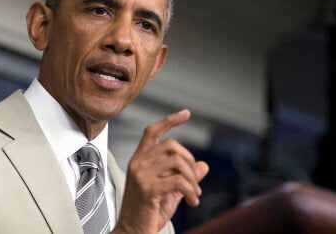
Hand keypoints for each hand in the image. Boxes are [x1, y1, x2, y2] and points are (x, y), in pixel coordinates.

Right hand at [112, 110, 208, 233]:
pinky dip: (191, 192)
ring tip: (194, 194)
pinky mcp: (148, 189)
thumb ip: (185, 177)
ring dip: (193, 180)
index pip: (152, 132)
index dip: (170, 121)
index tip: (186, 113)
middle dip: (190, 161)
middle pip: (171, 145)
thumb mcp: (170, 192)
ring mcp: (141, 176)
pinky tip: (192, 201)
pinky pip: (179, 181)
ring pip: (178, 162)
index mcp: (139, 161)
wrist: (132, 232)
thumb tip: (204, 165)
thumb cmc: (147, 213)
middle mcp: (138, 164)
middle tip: (194, 181)